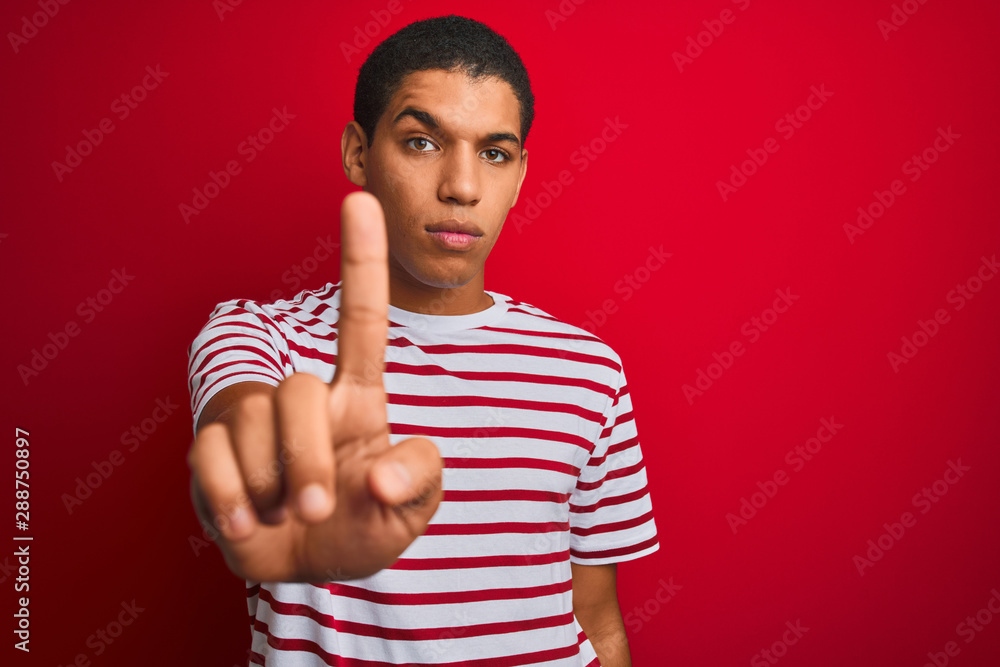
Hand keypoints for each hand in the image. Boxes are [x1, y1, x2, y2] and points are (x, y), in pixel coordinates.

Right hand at [187, 191, 442, 581]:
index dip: (360, 260)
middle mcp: (306, 399)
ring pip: (255, 423)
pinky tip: (247, 523)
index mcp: (359, 398)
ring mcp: (256, 422)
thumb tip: (377, 470)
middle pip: (297, 390)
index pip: (359, 321)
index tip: (359, 199)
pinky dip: (232, 502)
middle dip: (306, 459)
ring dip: (273, 487)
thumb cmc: (364, 525)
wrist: (306, 564)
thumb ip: (418, 480)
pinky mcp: (213, 451)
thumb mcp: (410, 510)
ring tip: (284, 517)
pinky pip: (210, 457)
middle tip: (318, 509)